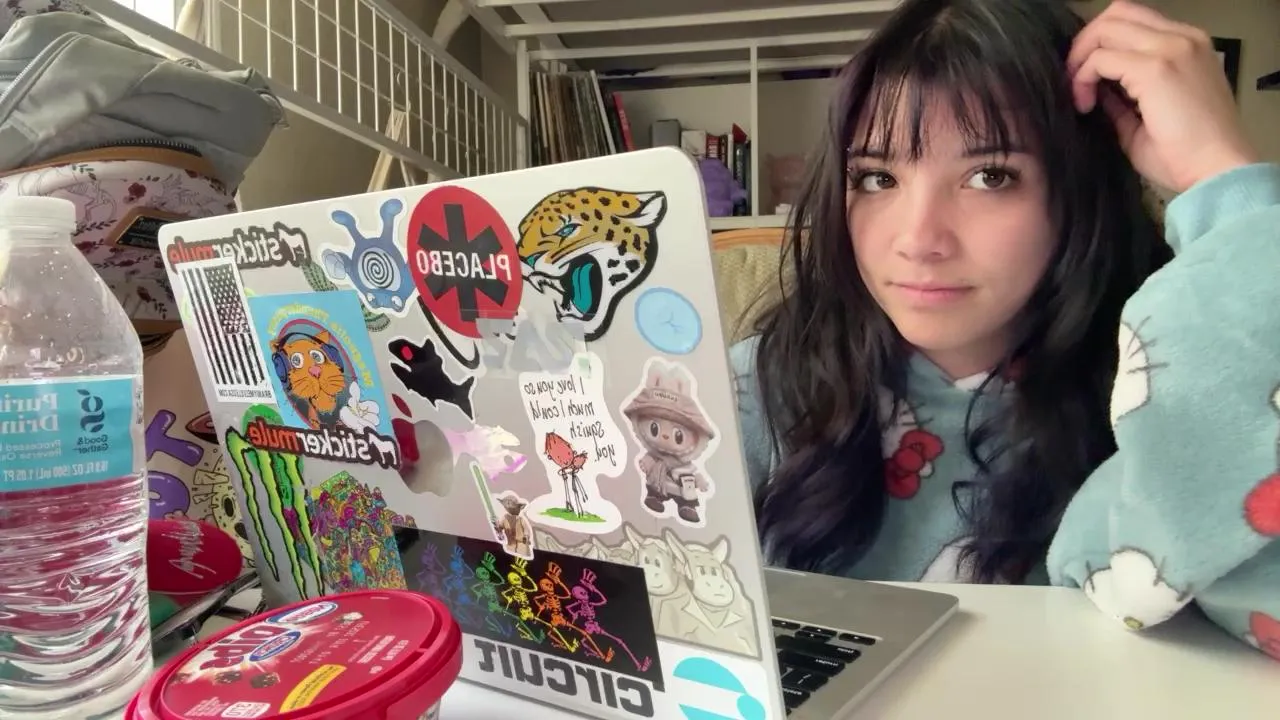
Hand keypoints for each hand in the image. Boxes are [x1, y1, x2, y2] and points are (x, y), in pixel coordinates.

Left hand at [1067, 1, 1257, 192]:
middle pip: (1116, 14)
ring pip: (1106, 29)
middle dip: (1085, 44)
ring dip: (1081, 59)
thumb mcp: (1147, 116)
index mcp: (1187, 46)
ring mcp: (1171, 49)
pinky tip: (1086, 106)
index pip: (1133, 21)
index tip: (1087, 79)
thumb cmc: (1187, 154)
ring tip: (1080, 95)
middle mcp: (1183, 39)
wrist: (1219, 170)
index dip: (1101, 44)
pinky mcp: (1155, 68)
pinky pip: (1101, 58)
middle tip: (1073, 80)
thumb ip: (1122, 96)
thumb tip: (1093, 87)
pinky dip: (1083, 79)